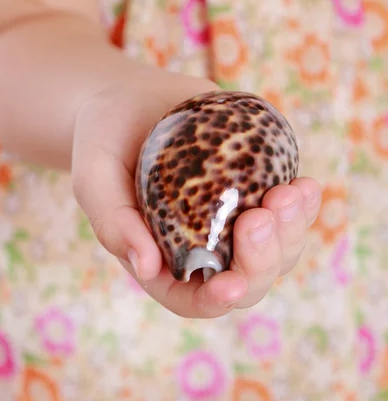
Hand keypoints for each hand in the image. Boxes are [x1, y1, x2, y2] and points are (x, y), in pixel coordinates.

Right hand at [72, 62, 320, 317]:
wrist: (131, 100)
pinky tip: (305, 185)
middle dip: (263, 259)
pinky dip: (303, 206)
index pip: (193, 298)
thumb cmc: (104, 139)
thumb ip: (112, 221)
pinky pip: (287, 213)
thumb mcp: (94, 176)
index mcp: (162, 258)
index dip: (215, 300)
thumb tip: (148, 267)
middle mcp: (203, 246)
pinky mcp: (253, 190)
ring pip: (277, 251)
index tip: (231, 284)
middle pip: (246, 279)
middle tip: (262, 215)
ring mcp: (232, 220)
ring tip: (292, 192)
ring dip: (292, 231)